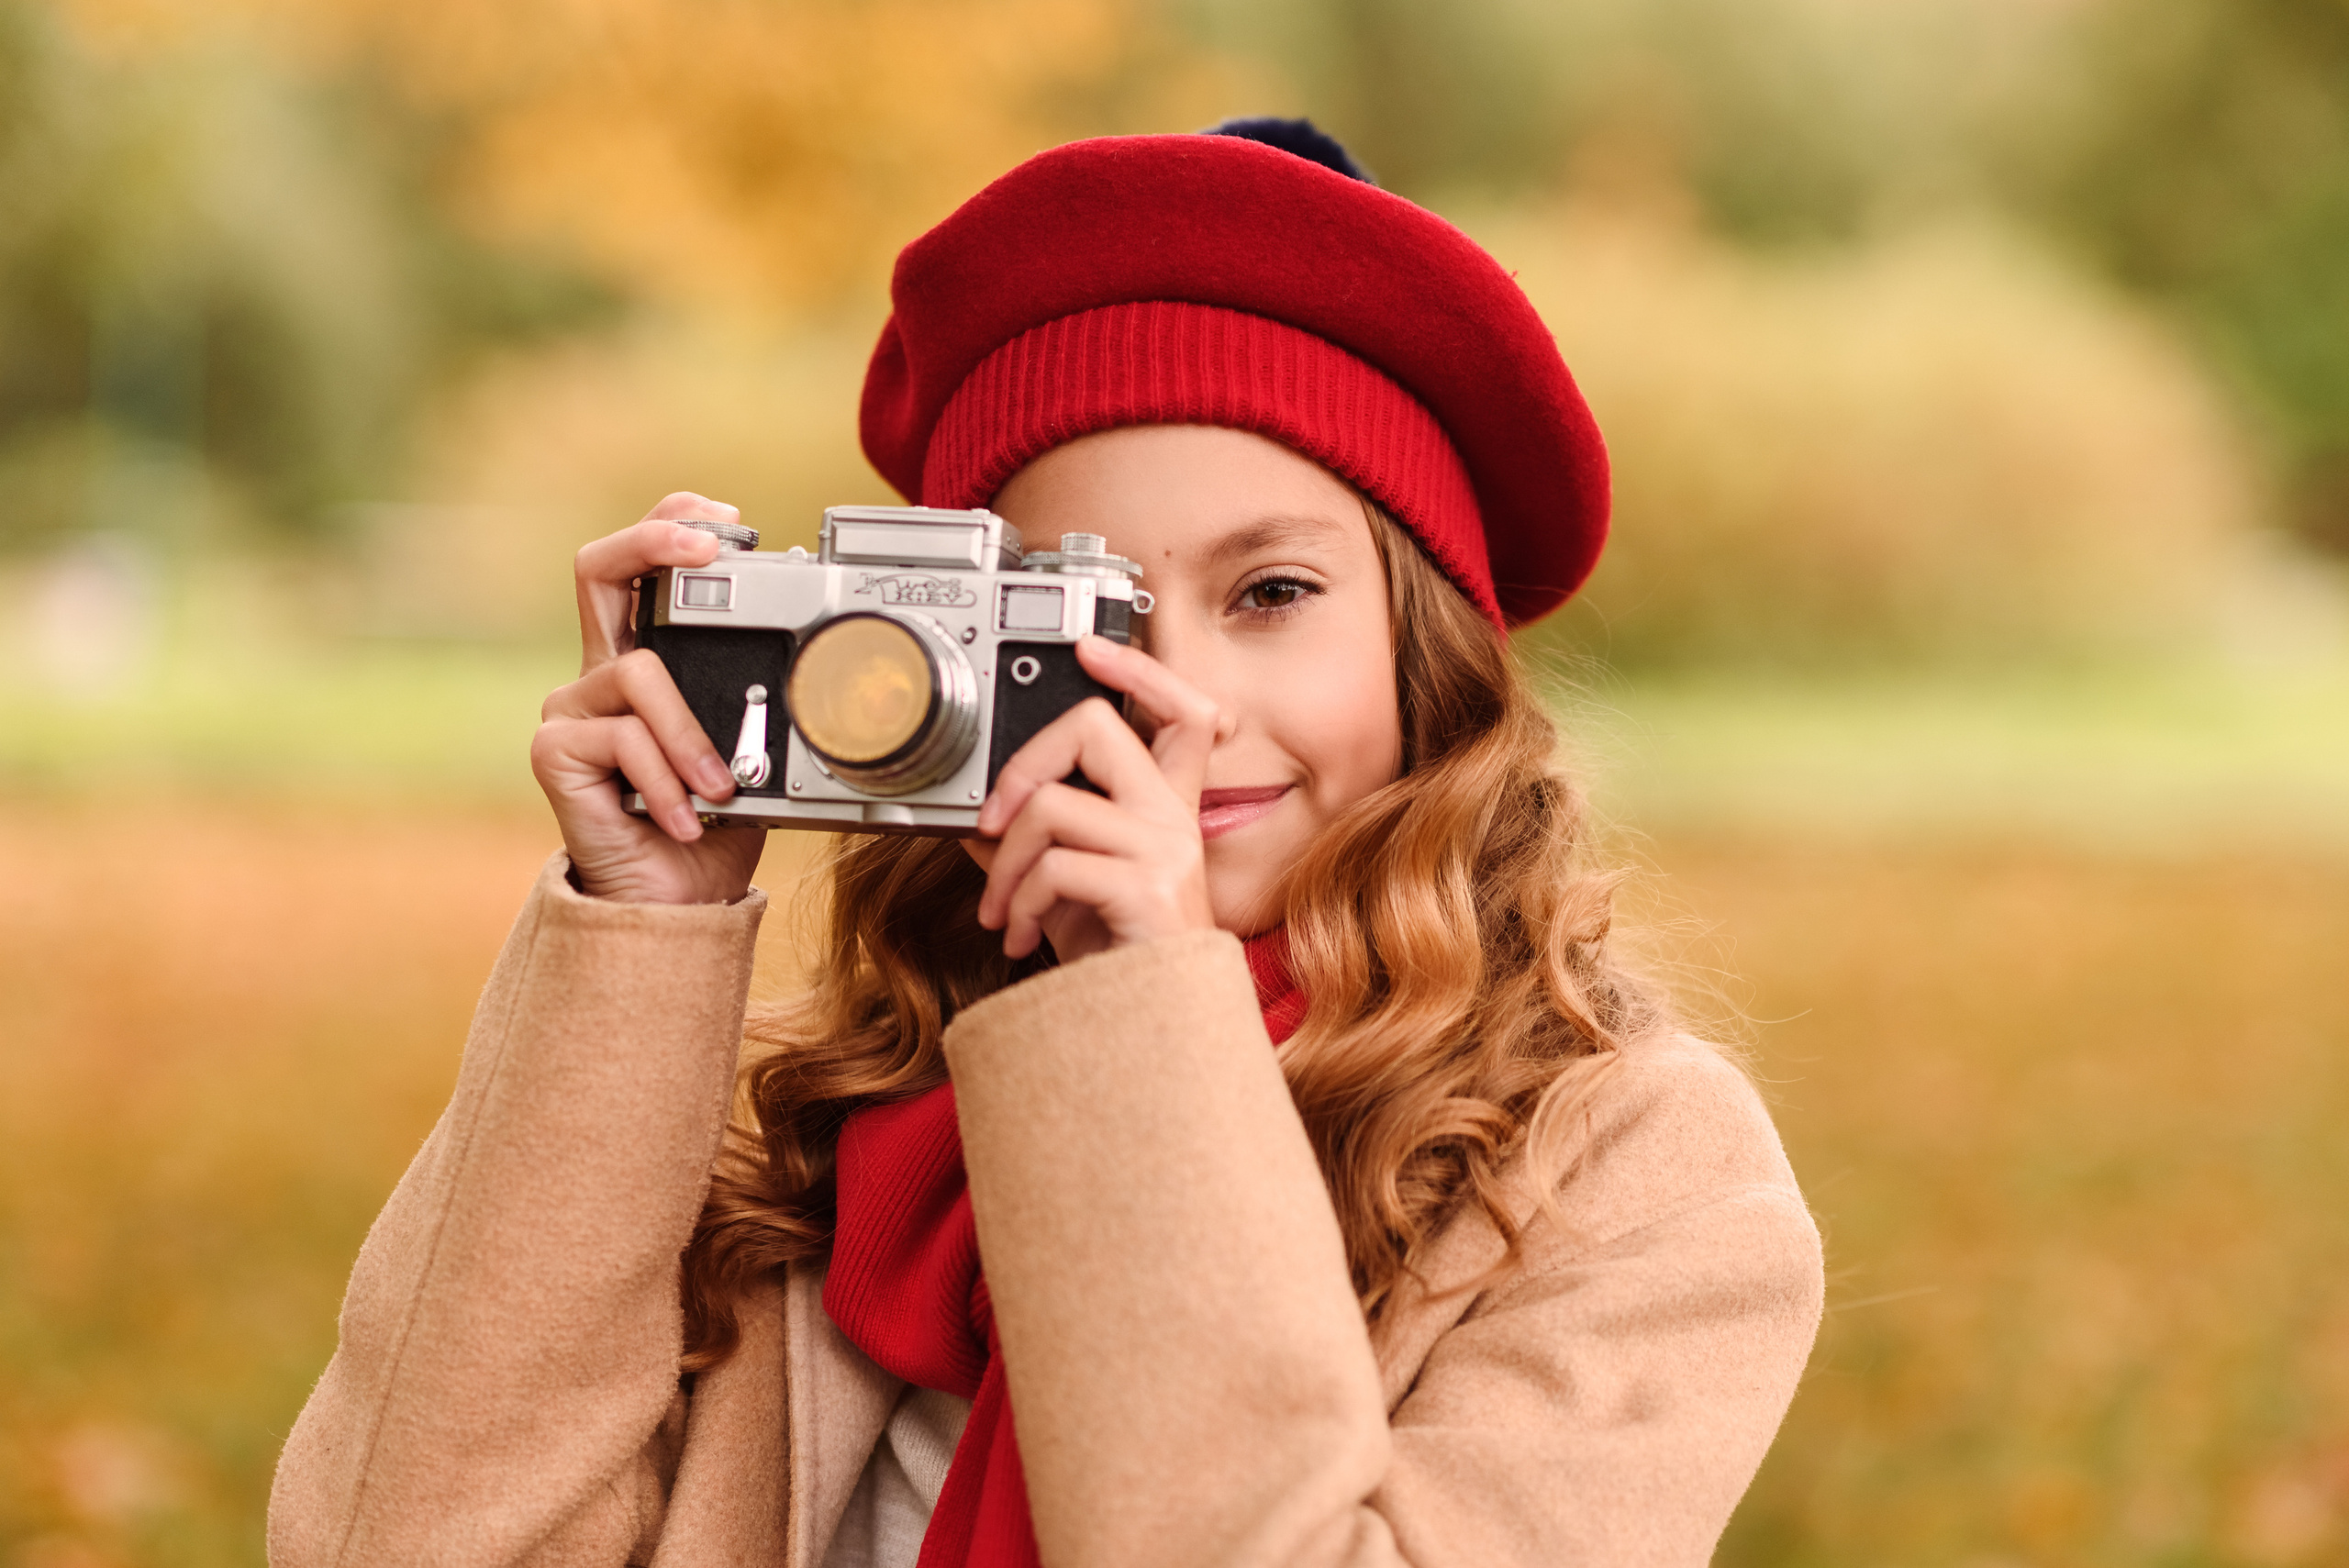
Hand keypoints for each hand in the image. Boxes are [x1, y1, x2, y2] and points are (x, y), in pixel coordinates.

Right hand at [531, 494, 765, 903]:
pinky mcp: (554, 751)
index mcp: (644, 665)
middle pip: (598, 568)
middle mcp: (599, 676)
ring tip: (718, 788)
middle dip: (654, 539)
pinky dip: (666, 779)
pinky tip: (684, 816)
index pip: (638, 570)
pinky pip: (623, 737)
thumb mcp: (750, 751)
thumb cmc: (712, 828)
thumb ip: (756, 703)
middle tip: (712, 546)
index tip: (729, 520)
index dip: (670, 527)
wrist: (675, 902)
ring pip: (640, 672)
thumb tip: (810, 659)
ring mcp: (571, 711)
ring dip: (691, 734)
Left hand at [966, 636, 1227, 962]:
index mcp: (1164, 807)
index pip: (1180, 712)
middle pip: (1099, 727)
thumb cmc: (1116, 958)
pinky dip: (1017, 904)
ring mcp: (1164, 849)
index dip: (1138, 672)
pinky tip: (1020, 938)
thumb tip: (974, 815)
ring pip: (1053, 804)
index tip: (1090, 650)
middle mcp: (1172, 818)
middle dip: (1024, 762)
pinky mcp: (1147, 887)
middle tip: (997, 817)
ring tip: (1001, 910)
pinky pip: (1054, 866)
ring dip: (1005, 864)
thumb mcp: (1063, 890)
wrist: (1149, 1030)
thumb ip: (1030, 843)